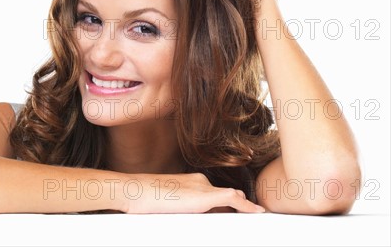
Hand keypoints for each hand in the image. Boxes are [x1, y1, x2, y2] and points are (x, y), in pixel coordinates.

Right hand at [122, 172, 265, 213]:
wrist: (137, 192)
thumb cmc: (146, 198)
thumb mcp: (167, 203)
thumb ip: (182, 206)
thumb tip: (189, 214)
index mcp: (192, 182)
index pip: (216, 194)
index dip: (229, 203)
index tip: (240, 210)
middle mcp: (200, 181)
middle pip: (225, 196)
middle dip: (240, 205)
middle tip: (255, 213)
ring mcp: (203, 187)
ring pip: (231, 197)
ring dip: (245, 206)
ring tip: (259, 213)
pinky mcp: (204, 196)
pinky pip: (233, 199)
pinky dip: (247, 206)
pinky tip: (258, 211)